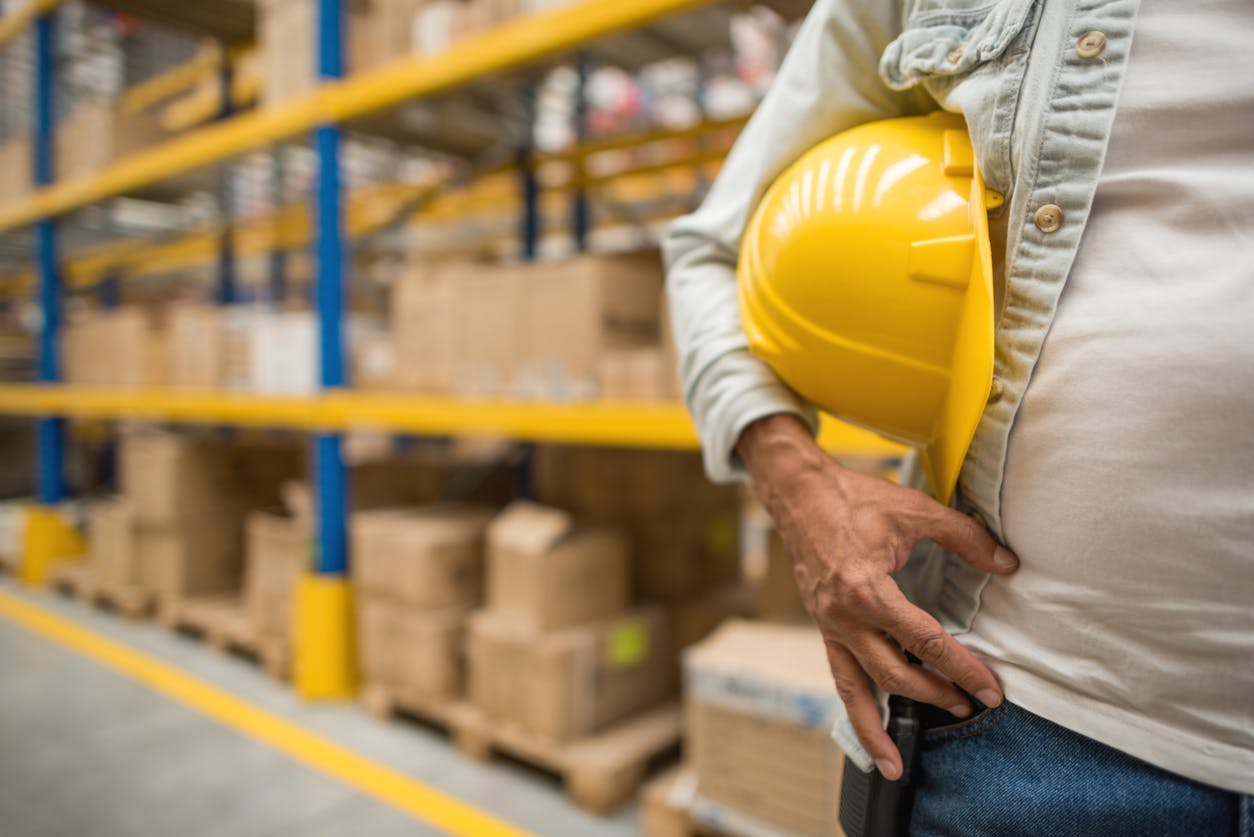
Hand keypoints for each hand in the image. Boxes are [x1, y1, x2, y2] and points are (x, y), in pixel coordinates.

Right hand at [737, 414, 1018, 779]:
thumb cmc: (853, 499)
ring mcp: (829, 625)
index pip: (925, 642)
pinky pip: (839, 674)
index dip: (962, 668)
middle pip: (894, 675)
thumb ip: (965, 537)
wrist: (798, 494)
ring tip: (894, 764)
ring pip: (854, 689)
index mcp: (868, 591)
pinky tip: (868, 724)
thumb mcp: (914, 509)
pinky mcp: (823, 626)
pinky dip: (854, 703)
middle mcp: (844, 617)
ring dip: (876, 729)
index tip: (989, 690)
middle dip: (934, 696)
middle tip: (971, 706)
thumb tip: (1006, 563)